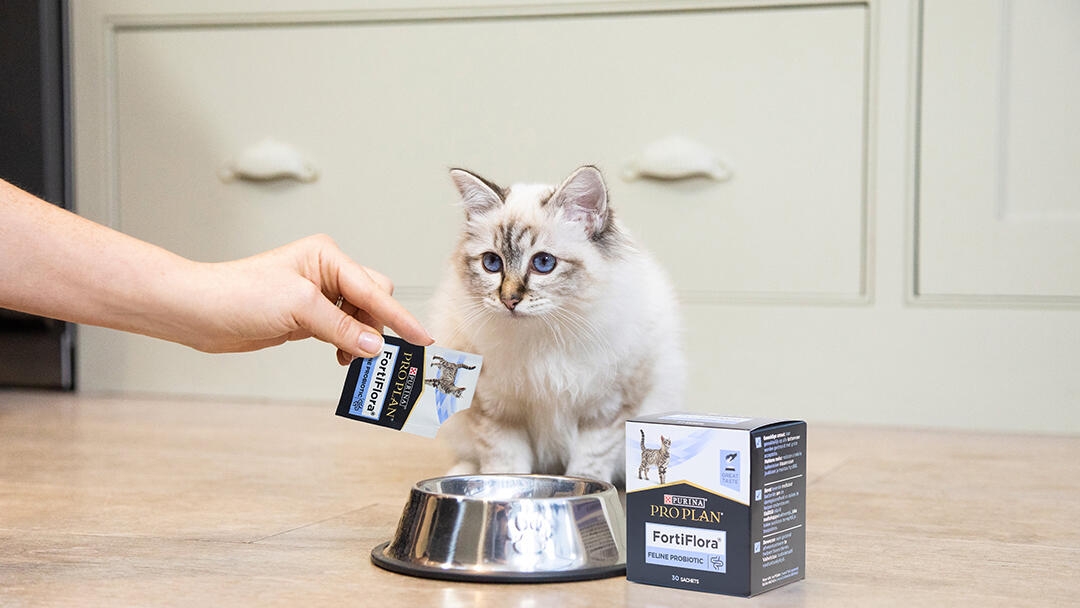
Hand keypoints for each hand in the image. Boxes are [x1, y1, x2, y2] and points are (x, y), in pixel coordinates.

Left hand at [180, 234, 432, 362]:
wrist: (199, 311)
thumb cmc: (239, 295)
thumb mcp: (298, 308)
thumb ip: (341, 326)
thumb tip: (374, 345)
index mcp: (327, 256)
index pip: (373, 289)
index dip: (398, 316)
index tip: (422, 338)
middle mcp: (326, 272)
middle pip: (373, 300)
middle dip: (377, 327)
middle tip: (379, 356)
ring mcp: (317, 295)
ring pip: (360, 318)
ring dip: (360, 340)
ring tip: (353, 361)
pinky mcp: (308, 316)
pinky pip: (343, 330)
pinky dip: (347, 345)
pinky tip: (341, 358)